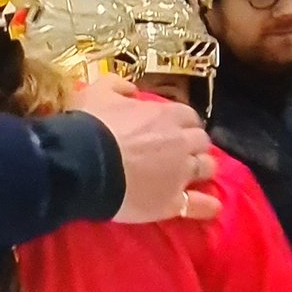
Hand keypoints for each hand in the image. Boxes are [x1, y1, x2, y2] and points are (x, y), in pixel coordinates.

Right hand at [71, 75, 219, 222]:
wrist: (80, 163)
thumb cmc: (88, 125)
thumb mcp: (95, 92)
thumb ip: (116, 85)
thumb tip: (131, 90)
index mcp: (165, 115)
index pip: (188, 115)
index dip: (180, 122)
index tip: (169, 127)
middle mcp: (180, 142)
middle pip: (201, 141)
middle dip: (192, 144)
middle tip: (177, 150)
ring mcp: (179, 173)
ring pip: (206, 168)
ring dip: (200, 168)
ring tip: (190, 174)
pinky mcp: (170, 201)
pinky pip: (199, 204)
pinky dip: (207, 205)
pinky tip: (211, 206)